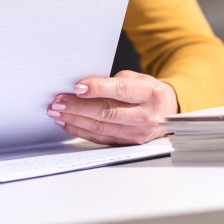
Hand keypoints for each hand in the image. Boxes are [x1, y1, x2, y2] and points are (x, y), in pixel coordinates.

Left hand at [47, 70, 177, 144]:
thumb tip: (81, 87)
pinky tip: (67, 122)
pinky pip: (100, 137)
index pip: (122, 91)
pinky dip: (81, 130)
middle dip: (78, 107)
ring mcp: (137, 133)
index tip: (77, 87)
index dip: (98, 89)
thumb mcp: (137, 79)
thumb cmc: (148, 92)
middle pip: (107, 112)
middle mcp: (146, 116)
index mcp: (150, 93)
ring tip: (56, 111)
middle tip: (58, 102)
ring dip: (75, 119)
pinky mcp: (127, 144)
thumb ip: (113, 82)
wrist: (167, 113)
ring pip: (101, 127)